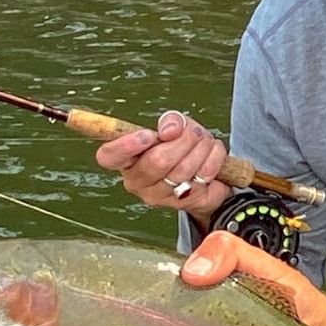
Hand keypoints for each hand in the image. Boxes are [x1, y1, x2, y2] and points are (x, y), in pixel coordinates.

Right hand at [94, 109, 230, 218]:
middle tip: (195, 132)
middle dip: (184, 140)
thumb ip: (170, 122)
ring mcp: (161, 196)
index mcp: (126, 160)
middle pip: (157, 161)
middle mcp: (138, 181)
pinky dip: (215, 157)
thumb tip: (171, 129)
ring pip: (184, 167)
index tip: (149, 135)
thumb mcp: (174, 127)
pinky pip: (205, 174)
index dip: (126, 145)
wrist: (206, 176)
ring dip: (203, 147)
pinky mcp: (186, 203)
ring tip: (205, 142)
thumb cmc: (181, 148)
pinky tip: (212, 156)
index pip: (110, 156)